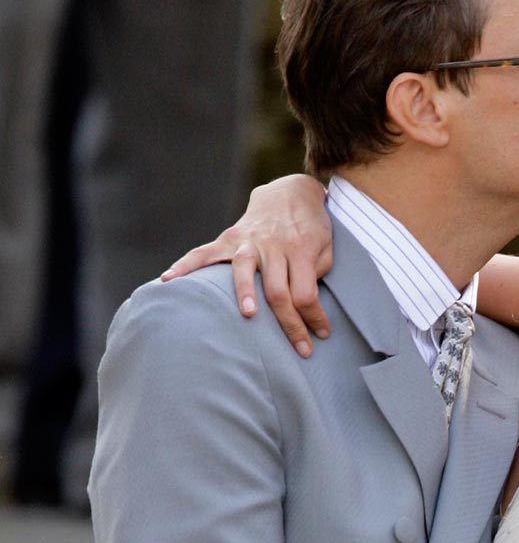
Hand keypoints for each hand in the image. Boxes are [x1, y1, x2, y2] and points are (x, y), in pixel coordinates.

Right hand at [161, 174, 331, 356]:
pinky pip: (205, 253)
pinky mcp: (229, 238)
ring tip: (247, 315)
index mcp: (301, 249)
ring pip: (244, 270)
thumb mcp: (325, 246)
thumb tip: (306, 304)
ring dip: (245, 293)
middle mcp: (273, 246)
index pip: (306, 293)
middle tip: (300, 349)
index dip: (314, 317)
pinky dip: (185, 265)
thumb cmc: (311, 227)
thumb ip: (317, 271)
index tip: (321, 335)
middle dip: (289, 324)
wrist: (289, 193)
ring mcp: (249, 242)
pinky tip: (168, 279)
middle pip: (278, 291)